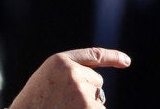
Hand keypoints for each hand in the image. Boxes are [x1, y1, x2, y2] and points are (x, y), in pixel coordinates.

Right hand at [10, 48, 130, 108]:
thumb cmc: (33, 103)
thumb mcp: (46, 80)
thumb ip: (67, 74)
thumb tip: (97, 85)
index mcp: (59, 61)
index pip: (93, 56)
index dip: (112, 57)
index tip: (126, 61)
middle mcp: (72, 72)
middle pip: (96, 82)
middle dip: (87, 92)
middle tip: (63, 102)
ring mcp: (81, 91)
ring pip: (97, 99)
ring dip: (86, 106)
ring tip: (62, 108)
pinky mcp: (89, 107)